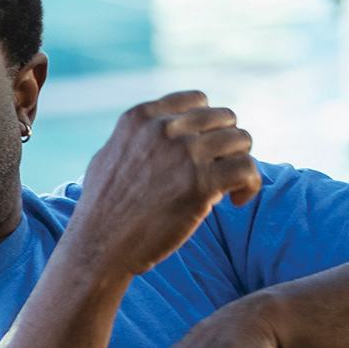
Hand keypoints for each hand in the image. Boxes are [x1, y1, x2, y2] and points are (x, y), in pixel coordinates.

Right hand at [66, 92, 261, 280]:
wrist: (98, 247)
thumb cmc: (102, 209)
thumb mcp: (109, 155)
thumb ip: (139, 137)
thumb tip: (166, 126)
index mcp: (140, 118)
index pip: (197, 99)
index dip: (208, 124)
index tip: (205, 147)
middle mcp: (163, 129)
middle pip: (225, 118)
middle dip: (228, 144)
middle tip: (220, 170)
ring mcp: (184, 154)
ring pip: (242, 140)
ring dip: (241, 163)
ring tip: (229, 187)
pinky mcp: (201, 183)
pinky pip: (248, 170)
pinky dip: (250, 185)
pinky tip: (236, 201)